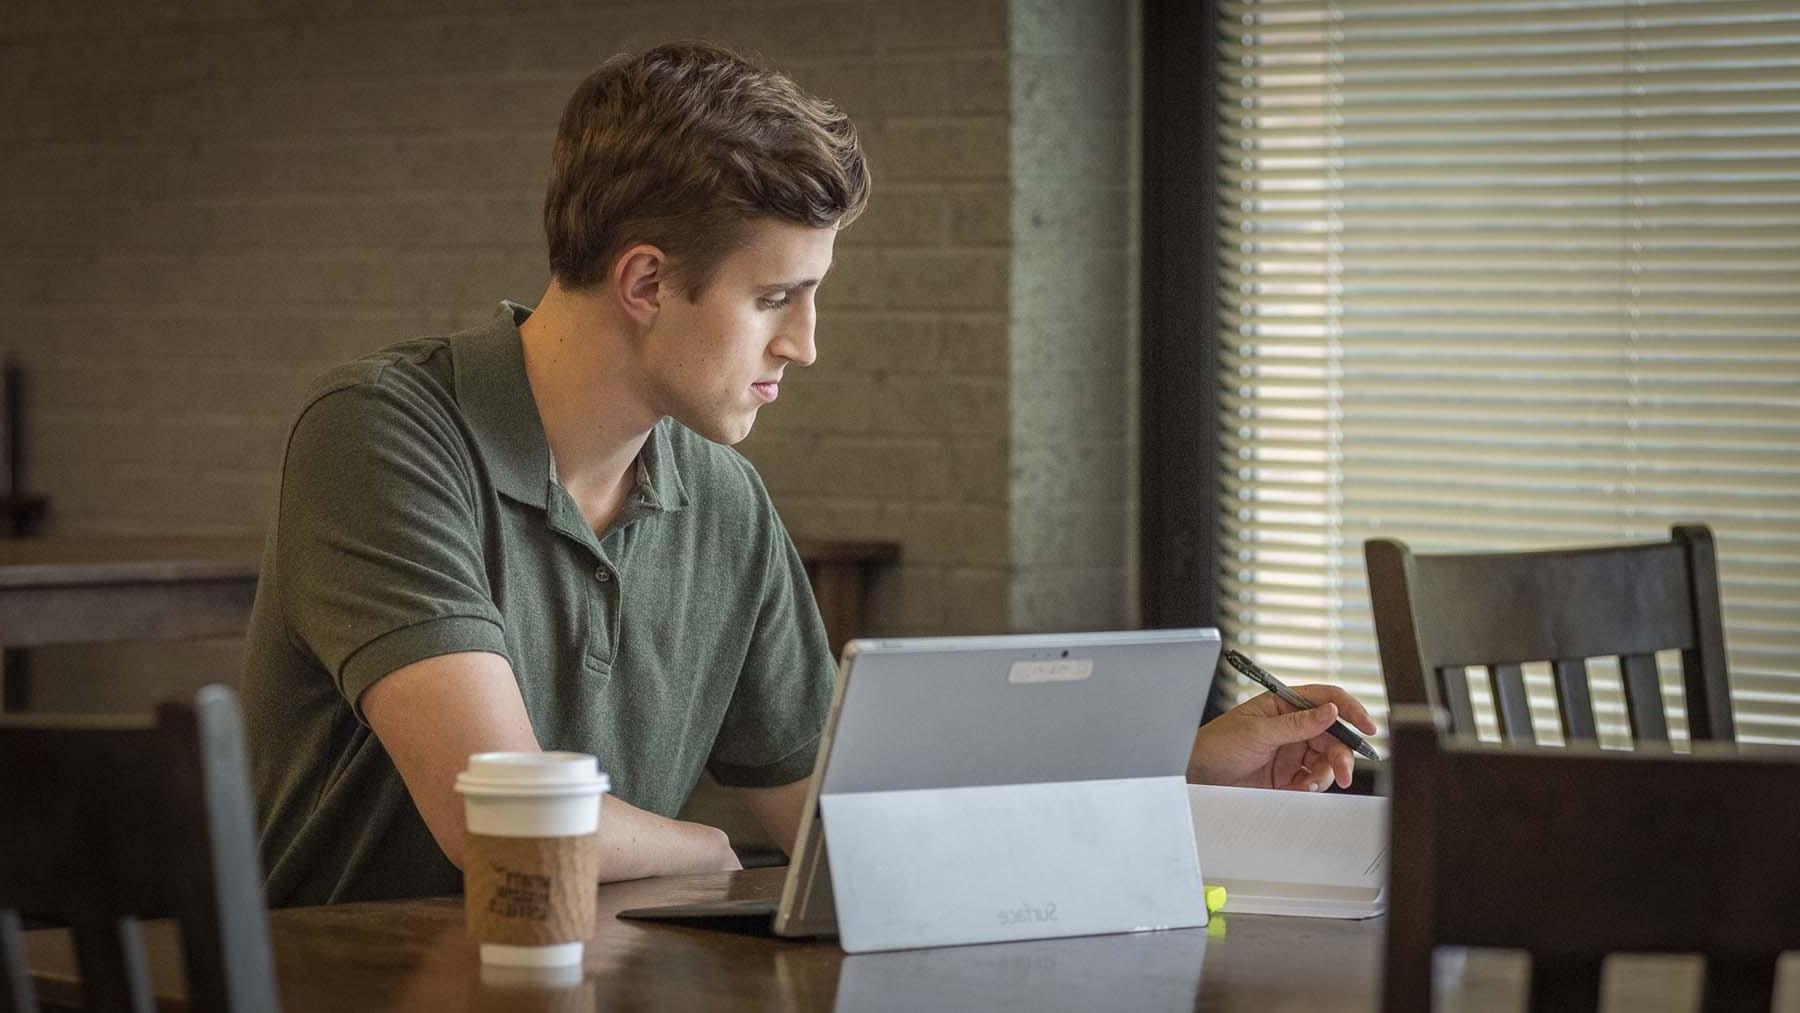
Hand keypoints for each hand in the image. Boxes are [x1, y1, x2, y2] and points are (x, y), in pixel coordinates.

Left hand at [1186, 684, 1377, 791]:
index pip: (1325, 699)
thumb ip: (1297, 724)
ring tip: (1309, 784)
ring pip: (1327, 760)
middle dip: (1342, 754)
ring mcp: (1291, 751)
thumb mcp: (1257, 731)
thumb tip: (1330, 710)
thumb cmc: (1216, 743)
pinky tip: (1300, 789)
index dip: (1349, 709)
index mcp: (1284, 705)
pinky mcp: (1287, 775)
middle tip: (1345, 773)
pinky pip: (1314, 779)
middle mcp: (1291, 726)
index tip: (1367, 725)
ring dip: (1327, 773)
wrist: (1196, 777)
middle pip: (1332, 735)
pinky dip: (1313, 785)